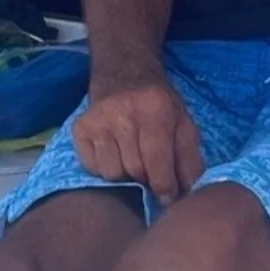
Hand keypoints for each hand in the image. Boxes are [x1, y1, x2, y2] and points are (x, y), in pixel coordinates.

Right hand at [73, 78, 203, 202]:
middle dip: (147, 180)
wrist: (125, 74)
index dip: (165, 185)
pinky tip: (116, 153)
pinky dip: (106, 168)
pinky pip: (92, 167)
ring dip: (126, 175)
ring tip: (134, 158)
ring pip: (112, 173)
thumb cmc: (159, 104)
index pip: (157, 160)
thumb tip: (188, 190)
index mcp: (155, 110)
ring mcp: (98, 120)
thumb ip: (189, 157)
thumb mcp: (183, 122)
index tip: (169, 197)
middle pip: (135, 170)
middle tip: (152, 174)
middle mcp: (123, 113)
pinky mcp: (80, 127)